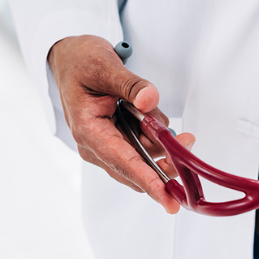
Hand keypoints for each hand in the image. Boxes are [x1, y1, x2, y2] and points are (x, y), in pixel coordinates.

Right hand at [48, 35, 193, 213]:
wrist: (71, 58)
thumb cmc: (81, 62)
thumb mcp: (106, 66)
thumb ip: (130, 84)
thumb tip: (149, 100)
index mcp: (88, 131)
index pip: (123, 163)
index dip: (149, 182)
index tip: (169, 200)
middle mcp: (96, 146)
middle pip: (139, 168)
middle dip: (166, 159)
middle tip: (187, 140)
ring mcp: (107, 146)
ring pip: (146, 157)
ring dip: (161, 141)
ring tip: (153, 110)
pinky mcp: (118, 141)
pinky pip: (145, 147)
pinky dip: (156, 136)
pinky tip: (151, 117)